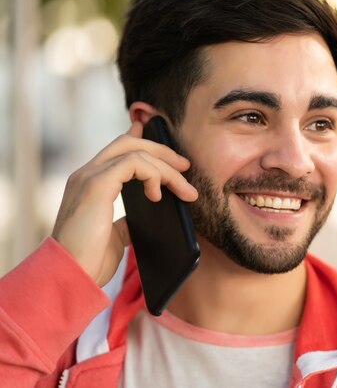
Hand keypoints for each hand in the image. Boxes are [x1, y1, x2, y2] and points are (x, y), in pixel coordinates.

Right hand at [51, 121, 197, 286]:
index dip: (143, 142)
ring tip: (185, 191)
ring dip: (166, 169)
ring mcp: (89, 176)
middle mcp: (86, 174)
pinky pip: (133, 163)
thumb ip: (127, 222)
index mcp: (89, 184)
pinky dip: (153, 175)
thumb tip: (147, 218)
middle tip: (185, 167)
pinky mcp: (96, 184)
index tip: (169, 152)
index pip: (117, 150)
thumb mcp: (115, 237)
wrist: (71, 275)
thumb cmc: (89, 260)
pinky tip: (158, 195)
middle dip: (162, 151)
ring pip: (136, 152)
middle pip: (128, 143)